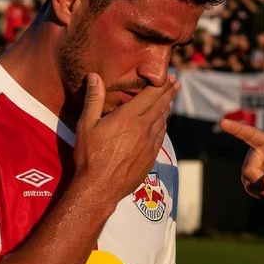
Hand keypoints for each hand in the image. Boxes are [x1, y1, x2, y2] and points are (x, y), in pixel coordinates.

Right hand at [73, 74, 176, 203]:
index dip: (162, 85)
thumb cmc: (90, 156)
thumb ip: (93, 100)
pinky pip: (161, 136)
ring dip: (167, 108)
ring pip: (163, 121)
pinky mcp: (151, 157)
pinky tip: (163, 123)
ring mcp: (149, 144)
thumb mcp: (86, 125)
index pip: (150, 95)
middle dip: (169, 93)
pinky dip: (164, 125)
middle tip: (176, 83)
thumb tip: (94, 76)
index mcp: (128, 117)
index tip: (170, 76)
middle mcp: (143, 128)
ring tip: (170, 100)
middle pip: (161, 106)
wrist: (100, 187)